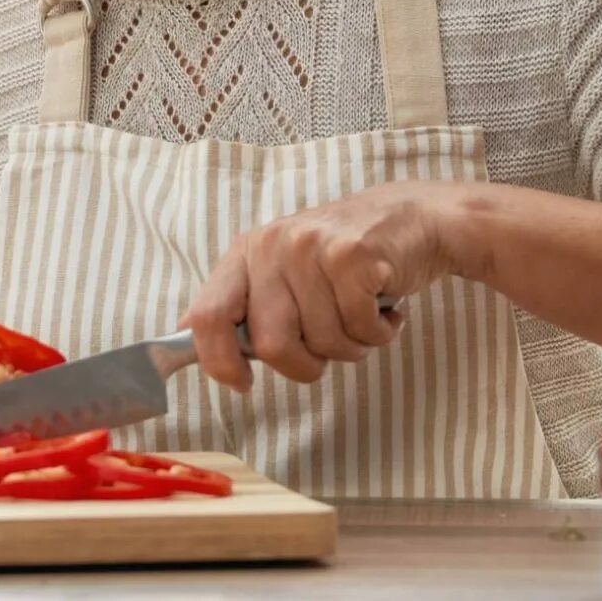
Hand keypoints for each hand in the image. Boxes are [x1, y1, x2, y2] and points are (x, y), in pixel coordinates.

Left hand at [184, 182, 468, 389]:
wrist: (413, 218)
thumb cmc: (344, 260)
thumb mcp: (285, 272)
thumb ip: (245, 304)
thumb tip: (188, 335)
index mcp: (247, 252)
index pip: (207, 316)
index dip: (219, 362)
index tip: (243, 382)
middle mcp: (273, 246)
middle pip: (271, 345)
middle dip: (306, 365)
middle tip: (330, 348)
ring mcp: (313, 247)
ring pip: (324, 342)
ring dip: (352, 347)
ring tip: (363, 317)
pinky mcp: (355, 255)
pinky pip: (361, 329)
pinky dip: (380, 333)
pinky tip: (385, 308)